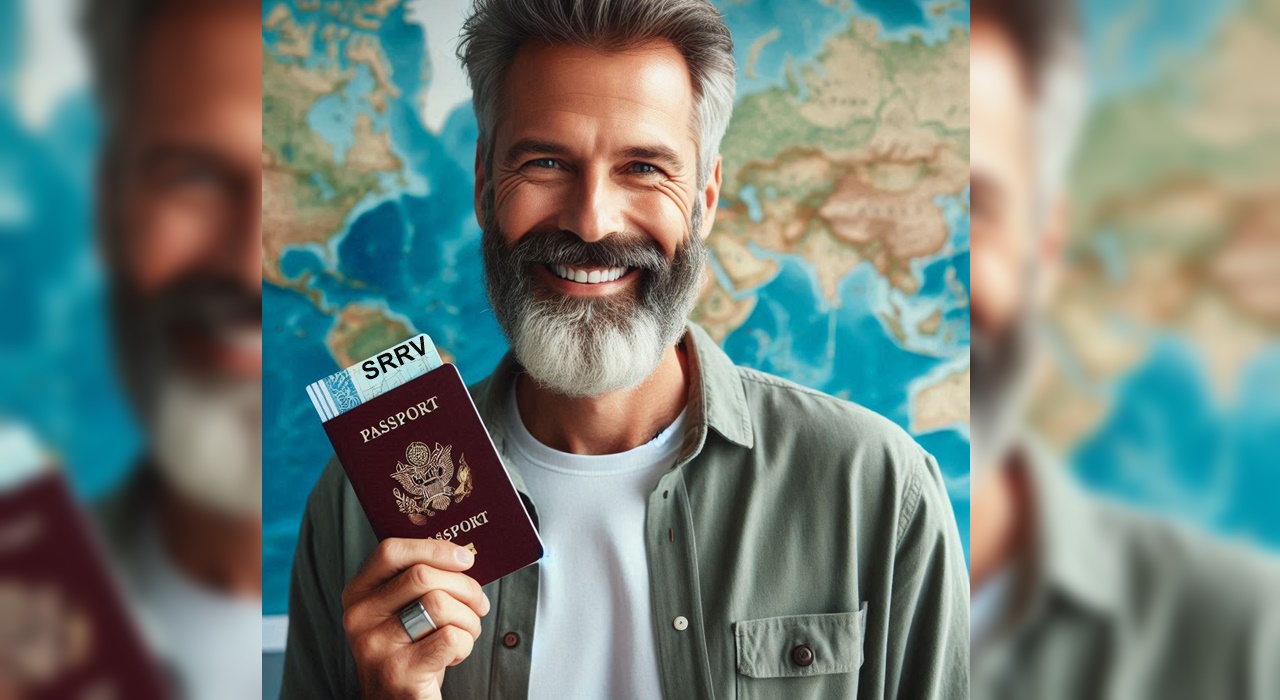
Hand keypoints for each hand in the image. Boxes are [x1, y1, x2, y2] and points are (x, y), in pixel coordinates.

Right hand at [342, 539, 490, 698]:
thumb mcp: (401, 612)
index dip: (433, 548)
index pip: (390, 552)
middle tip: (478, 604)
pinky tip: (455, 655)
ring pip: (440, 604)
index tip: (463, 558)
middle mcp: (359, 617)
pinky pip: (451, 637)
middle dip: (465, 587)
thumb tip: (460, 556)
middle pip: (423, 576)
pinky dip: (466, 644)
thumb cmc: (409, 653)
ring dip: (469, 619)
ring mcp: (376, 645)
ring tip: (466, 633)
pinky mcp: (399, 672)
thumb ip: (417, 582)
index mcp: (358, 594)